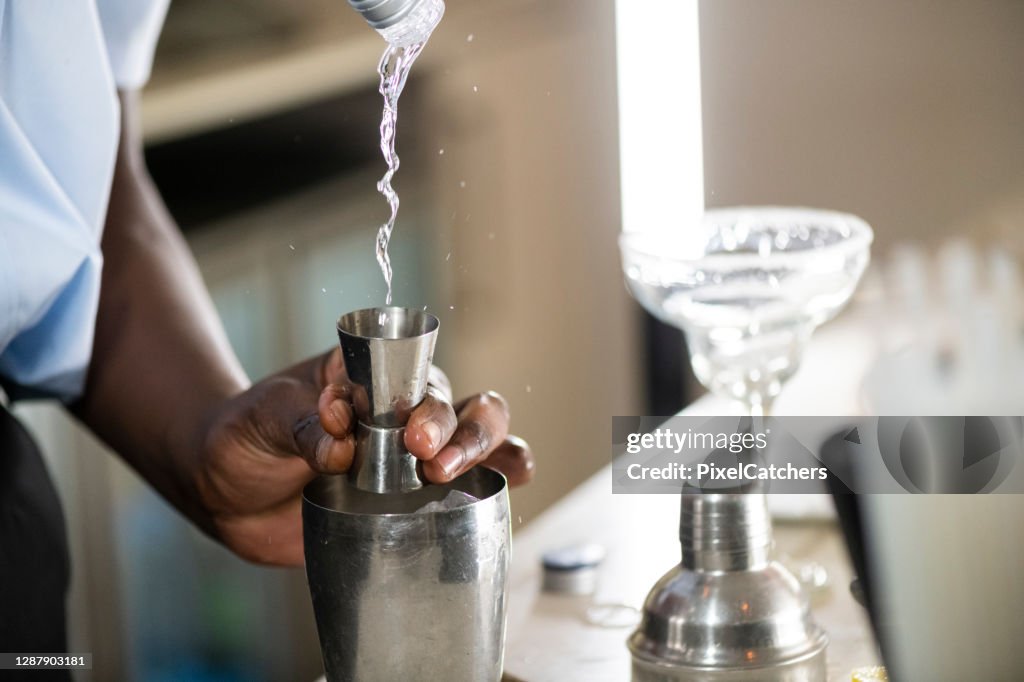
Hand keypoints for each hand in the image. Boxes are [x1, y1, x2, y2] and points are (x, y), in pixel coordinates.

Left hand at [196, 348, 533, 565]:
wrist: (227, 490)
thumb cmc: (245, 435)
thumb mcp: (262, 418)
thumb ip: (300, 424)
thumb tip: (337, 445)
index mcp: (371, 378)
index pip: (413, 375)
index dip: (420, 400)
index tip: (405, 435)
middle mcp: (402, 412)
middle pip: (459, 405)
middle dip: (459, 431)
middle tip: (427, 459)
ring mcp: (412, 458)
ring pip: (479, 437)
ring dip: (488, 450)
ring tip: (479, 473)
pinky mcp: (412, 500)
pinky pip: (469, 486)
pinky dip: (499, 480)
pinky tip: (516, 483)